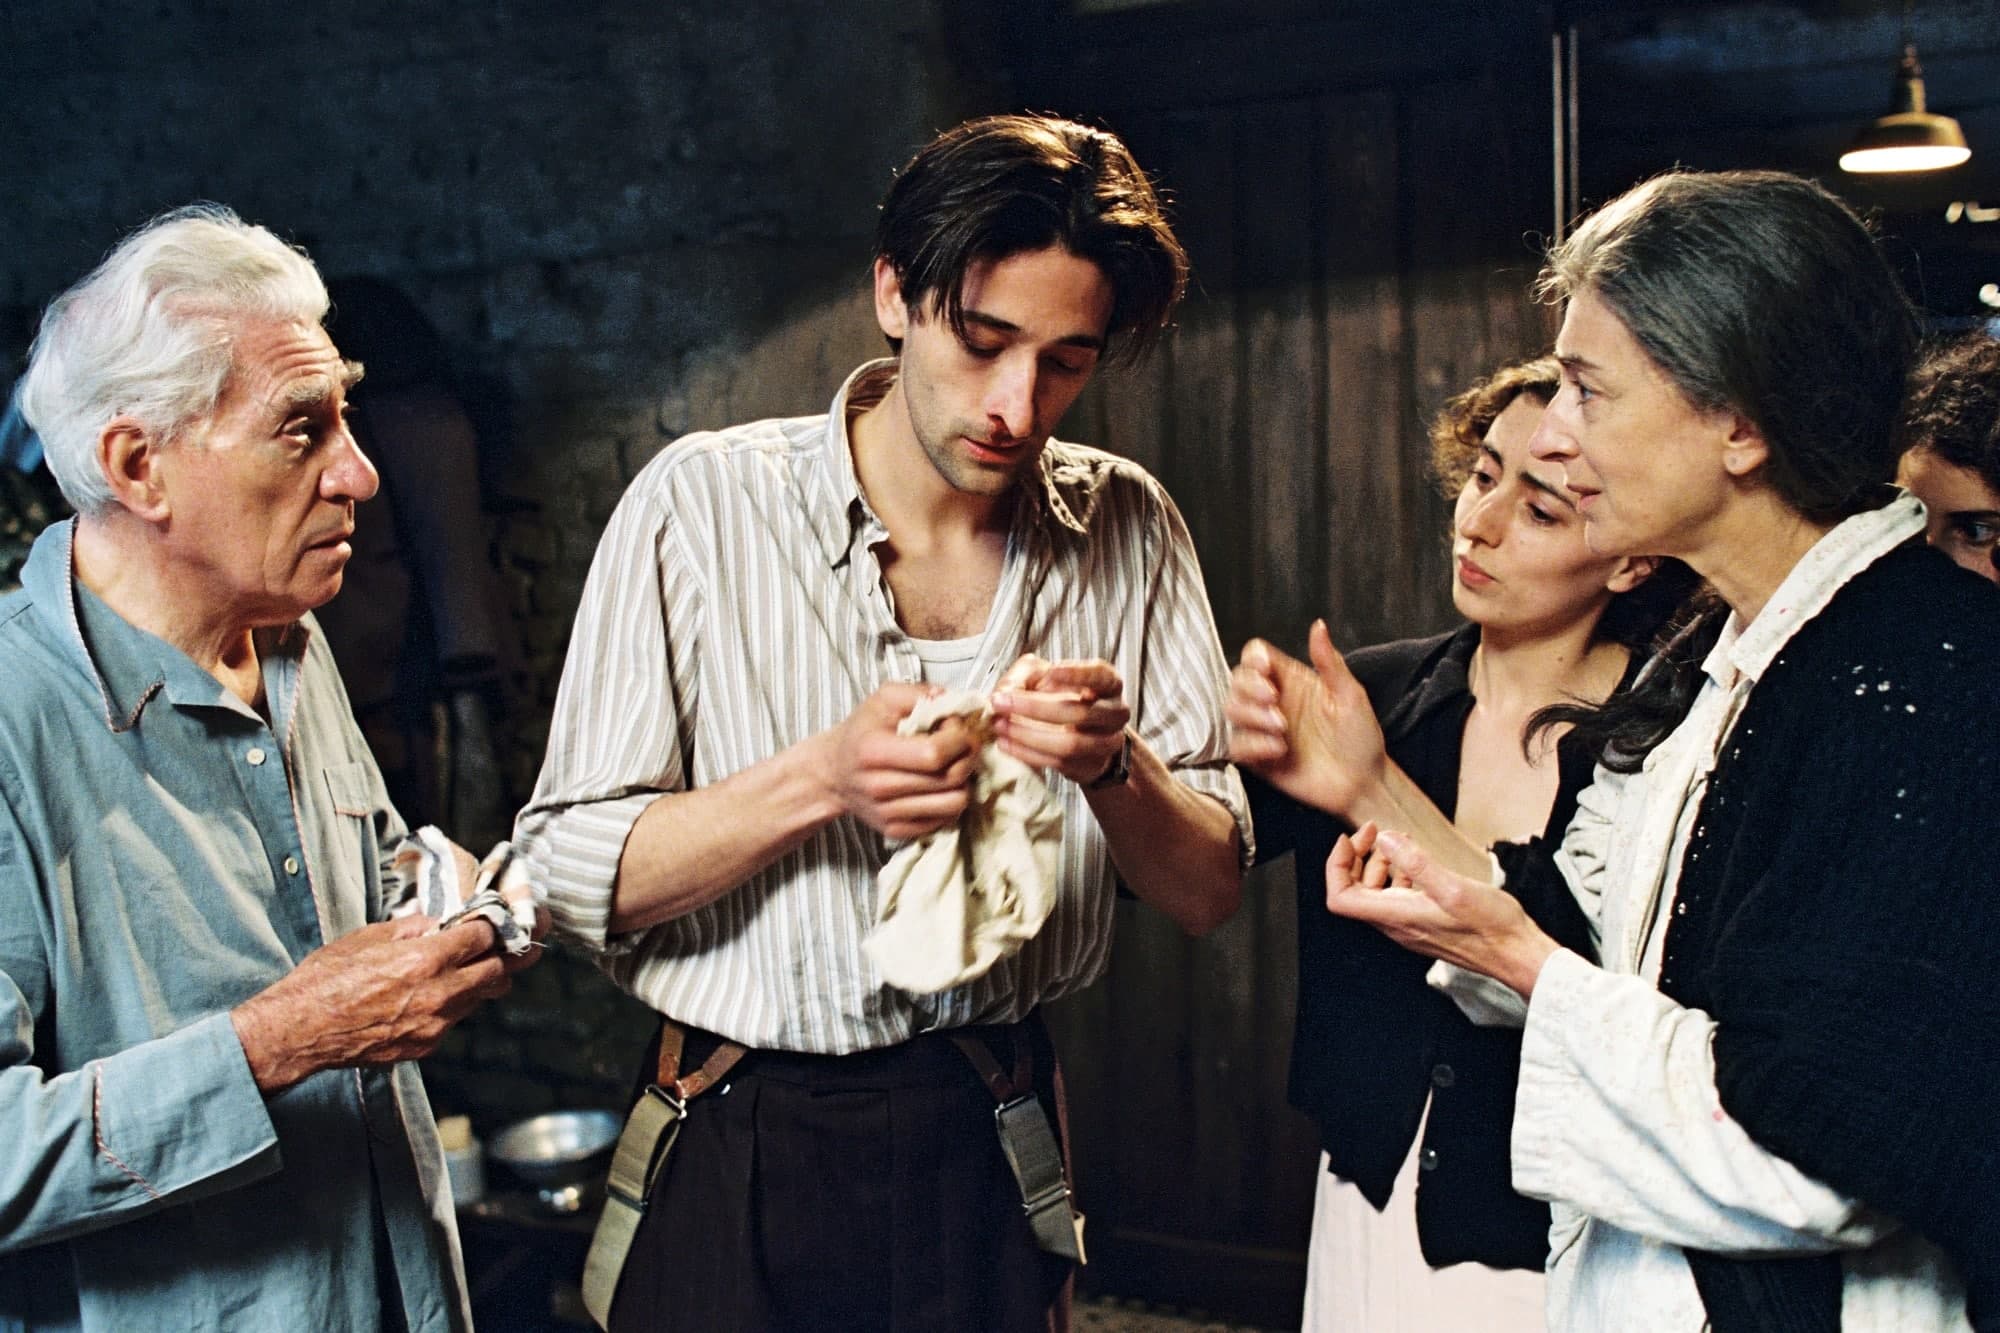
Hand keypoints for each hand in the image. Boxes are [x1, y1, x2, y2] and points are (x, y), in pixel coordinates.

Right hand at [231, 915, 512, 1092]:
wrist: (298, 1030)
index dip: (491, 926)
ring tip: (470, 969)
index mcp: (425, 960)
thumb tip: (439, 922)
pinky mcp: (424, 1047)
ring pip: (478, 1000)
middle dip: (501, 956)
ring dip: (479, 983)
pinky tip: (433, 996)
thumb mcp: (368, 937)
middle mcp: (437, 994)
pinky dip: (451, 1006)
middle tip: (504, 947)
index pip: (484, 937)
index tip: (493, 922)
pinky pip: (452, 1021)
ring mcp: (433, 1025)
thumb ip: (412, 928)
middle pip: (497, 972)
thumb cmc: (325, 980)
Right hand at [817, 683, 978, 839]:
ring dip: (964, 782)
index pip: (934, 754)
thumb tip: (954, 704)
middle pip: (950, 779)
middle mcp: (878, 786)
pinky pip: (945, 820)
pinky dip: (951, 801)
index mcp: (873, 751)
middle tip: (963, 745)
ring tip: (953, 766)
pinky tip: (940, 785)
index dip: (958, 739)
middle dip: (968, 757)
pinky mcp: (895, 830)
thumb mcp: (884, 699)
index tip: (956, 729)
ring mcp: (887, 813)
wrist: (834, 772)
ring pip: (954, 804)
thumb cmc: (863, 731)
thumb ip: (920, 694)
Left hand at [990, 654, 1131, 785]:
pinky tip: (1007, 743)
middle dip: (1034, 708)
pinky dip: (1028, 753)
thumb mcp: (1040, 674)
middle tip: (1000, 702)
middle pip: (1079, 713)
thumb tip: (1007, 691)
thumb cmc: (1057, 696)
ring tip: (1000, 726)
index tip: (1051, 670)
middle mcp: (1114, 713)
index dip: (1078, 674)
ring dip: (1028, 736)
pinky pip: (1059, 763)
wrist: (1074, 732)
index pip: (1101, 676)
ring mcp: (1106, 742)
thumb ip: (1023, 675)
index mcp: (1109, 683)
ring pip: (1070, 744)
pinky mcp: (1090, 767)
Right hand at [1227, 620, 1386, 816]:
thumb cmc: (1361, 737)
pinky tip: (1279, 750)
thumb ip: (1329, 662)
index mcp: (1291, 680)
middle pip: (1236, 679)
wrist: (1362, 784)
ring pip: (1230, 709)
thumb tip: (1318, 625)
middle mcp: (1272, 701)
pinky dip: (1253, 745)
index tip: (1266, 670)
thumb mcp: (1351, 695)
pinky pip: (1236, 745)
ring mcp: (1262, 729)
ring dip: (1251, 716)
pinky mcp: (1257, 757)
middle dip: (1250, 688)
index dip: (1253, 659)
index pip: (1255, 656)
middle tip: (1274, 701)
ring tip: (1282, 729)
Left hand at [1324, 822, 1558, 997]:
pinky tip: (1419, 862)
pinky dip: (1400, 874)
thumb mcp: (1453, 887)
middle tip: (1375, 832)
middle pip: (1354, 891)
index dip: (1337, 865)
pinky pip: (1398, 897)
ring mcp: (1410, 926)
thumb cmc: (1491, 927)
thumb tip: (1384, 839)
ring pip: (1376, 893)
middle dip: (1357, 857)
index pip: (1340, 897)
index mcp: (1395, 917)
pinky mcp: (1424, 924)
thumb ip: (1416, 863)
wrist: (1516, 954)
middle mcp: (1396, 925)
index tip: (1351, 839)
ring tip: (1400, 841)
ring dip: (1379, 863)